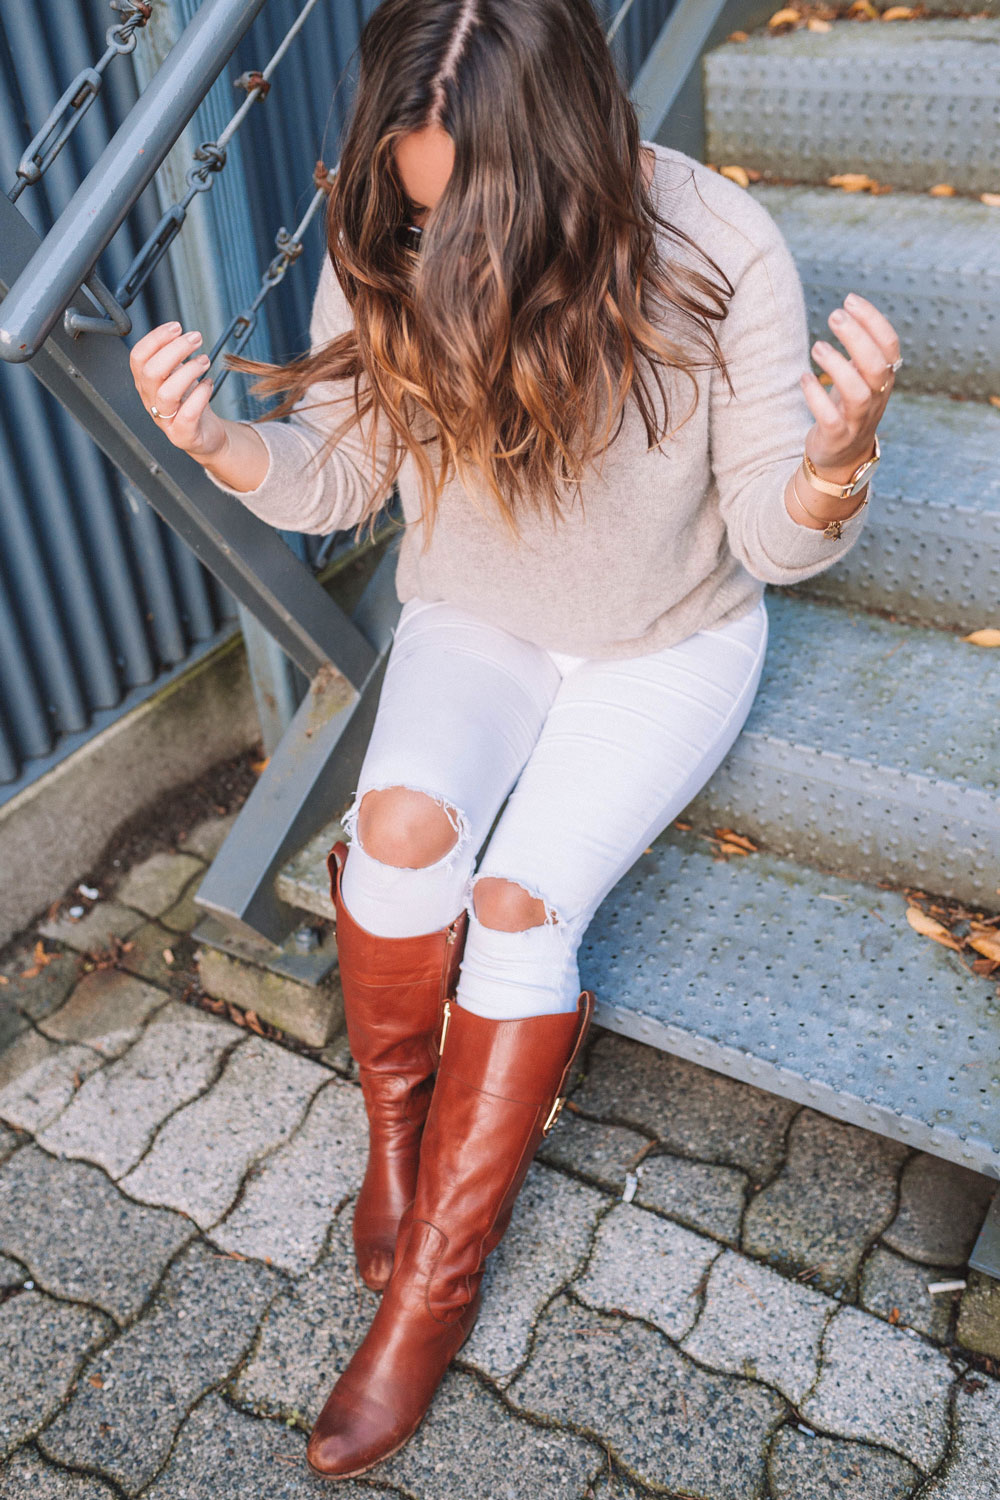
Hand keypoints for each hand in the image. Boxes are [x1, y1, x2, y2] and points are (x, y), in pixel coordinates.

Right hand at [128, 321, 229, 462]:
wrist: (206, 435)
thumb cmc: (190, 403)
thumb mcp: (176, 375)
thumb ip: (172, 357)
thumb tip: (177, 332)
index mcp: (146, 384)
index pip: (138, 357)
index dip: (155, 338)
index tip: (176, 326)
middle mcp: (151, 401)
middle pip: (151, 372)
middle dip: (175, 349)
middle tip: (195, 339)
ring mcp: (165, 420)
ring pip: (167, 393)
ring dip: (189, 371)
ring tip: (204, 361)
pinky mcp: (183, 435)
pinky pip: (188, 414)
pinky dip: (201, 394)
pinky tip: (208, 384)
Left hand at [800, 292, 900, 477]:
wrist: (843, 457)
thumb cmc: (849, 407)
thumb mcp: (860, 376)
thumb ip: (861, 348)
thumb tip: (850, 308)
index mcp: (885, 379)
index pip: (890, 345)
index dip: (873, 320)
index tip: (850, 299)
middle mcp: (877, 398)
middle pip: (875, 365)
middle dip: (857, 337)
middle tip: (834, 315)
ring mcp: (858, 420)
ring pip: (858, 392)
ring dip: (837, 366)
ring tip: (817, 346)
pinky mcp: (837, 437)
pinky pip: (830, 418)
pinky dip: (816, 396)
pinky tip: (804, 377)